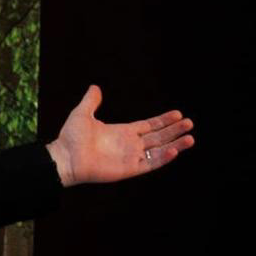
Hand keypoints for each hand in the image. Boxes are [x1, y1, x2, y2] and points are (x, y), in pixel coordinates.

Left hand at [46, 85, 194, 185]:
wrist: (65, 157)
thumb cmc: (71, 137)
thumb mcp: (82, 114)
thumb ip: (91, 101)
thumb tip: (95, 87)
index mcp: (123, 132)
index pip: (149, 125)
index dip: (164, 120)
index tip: (178, 114)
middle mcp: (130, 144)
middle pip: (158, 137)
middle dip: (174, 130)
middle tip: (190, 123)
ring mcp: (130, 157)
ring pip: (158, 151)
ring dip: (174, 144)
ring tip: (190, 138)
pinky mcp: (128, 168)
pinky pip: (149, 164)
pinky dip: (162, 158)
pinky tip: (174, 150)